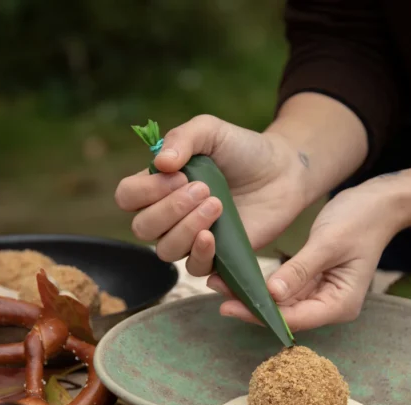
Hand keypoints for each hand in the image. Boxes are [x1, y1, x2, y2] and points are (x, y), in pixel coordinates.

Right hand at [114, 114, 309, 275]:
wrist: (283, 170)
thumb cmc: (241, 149)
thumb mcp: (210, 131)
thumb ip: (182, 138)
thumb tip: (160, 163)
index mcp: (158, 185)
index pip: (127, 196)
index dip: (146, 190)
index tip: (179, 174)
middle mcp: (167, 215)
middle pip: (142, 227)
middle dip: (169, 209)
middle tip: (203, 188)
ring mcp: (189, 238)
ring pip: (165, 250)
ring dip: (186, 228)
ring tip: (217, 204)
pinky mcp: (215, 257)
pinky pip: (193, 268)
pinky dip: (199, 253)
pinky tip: (213, 236)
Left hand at [209, 179, 407, 330]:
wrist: (380, 203)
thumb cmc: (360, 220)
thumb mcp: (328, 243)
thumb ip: (300, 269)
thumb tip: (272, 294)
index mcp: (340, 304)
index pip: (295, 318)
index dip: (260, 314)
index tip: (229, 306)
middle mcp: (330, 305)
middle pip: (284, 314)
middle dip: (250, 305)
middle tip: (215, 291)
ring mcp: (320, 294)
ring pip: (280, 302)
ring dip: (252, 294)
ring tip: (218, 282)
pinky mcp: (312, 281)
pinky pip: (283, 288)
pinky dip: (262, 283)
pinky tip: (238, 275)